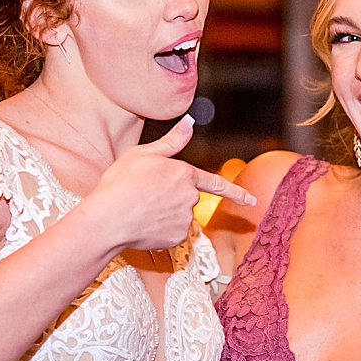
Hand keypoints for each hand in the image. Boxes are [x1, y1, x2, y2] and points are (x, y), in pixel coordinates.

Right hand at [81, 117, 255, 252]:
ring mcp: (184, 219)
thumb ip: (171, 142)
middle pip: (186, 199)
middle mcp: (190, 197)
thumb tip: (190, 122)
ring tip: (138, 210)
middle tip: (143, 197)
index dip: (235, 192)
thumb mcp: (143, 154)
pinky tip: (141, 225)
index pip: (215, 183)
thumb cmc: (120, 182)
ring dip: (163, 215)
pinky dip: (158, 231)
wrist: (108, 218)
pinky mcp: (175, 238)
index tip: (251, 200)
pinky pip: (170, 234)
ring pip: (177, 217)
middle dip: (170, 199)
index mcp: (184, 173)